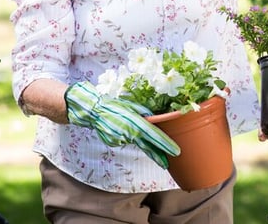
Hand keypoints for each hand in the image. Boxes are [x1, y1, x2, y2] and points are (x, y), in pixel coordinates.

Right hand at [65, 81, 179, 168]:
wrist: (92, 110)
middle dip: (159, 154)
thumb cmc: (113, 104)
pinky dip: (128, 137)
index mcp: (135, 122)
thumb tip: (155, 117)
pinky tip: (122, 129)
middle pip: (147, 146)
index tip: (175, 151)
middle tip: (169, 162)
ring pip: (137, 143)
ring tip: (151, 149)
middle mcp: (128, 133)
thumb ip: (144, 112)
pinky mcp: (114, 143)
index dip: (165, 144)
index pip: (153, 135)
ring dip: (145, 146)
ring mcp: (120, 139)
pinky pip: (126, 140)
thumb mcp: (131, 105)